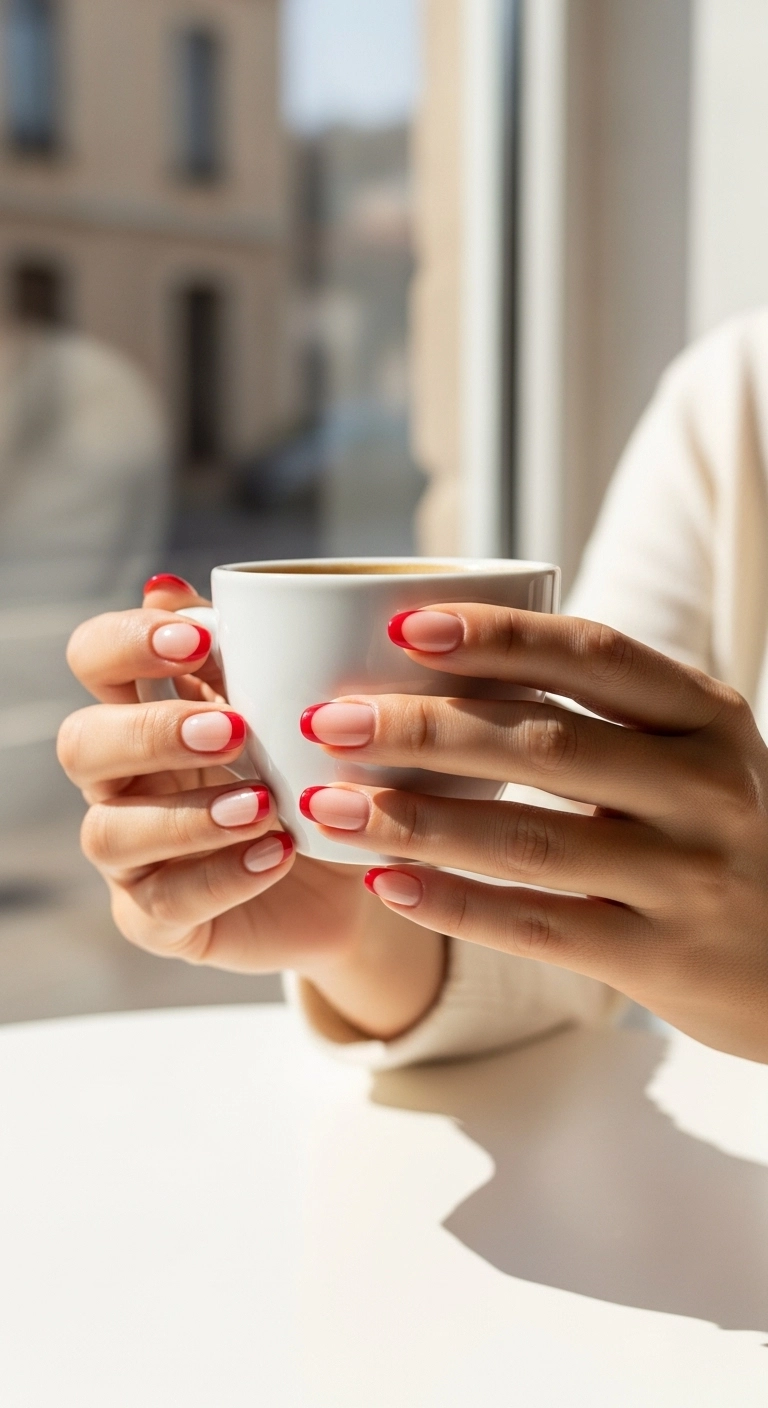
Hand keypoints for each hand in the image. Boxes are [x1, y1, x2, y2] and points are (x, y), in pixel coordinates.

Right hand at [58, 575, 444, 1038]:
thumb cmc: (316, 770)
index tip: (201, 638)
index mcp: (146, 708)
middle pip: (80, 743)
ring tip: (266, 806)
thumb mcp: (297, 706)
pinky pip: (165, 902)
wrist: (359, 870)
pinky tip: (278, 854)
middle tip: (234, 731)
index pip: (93, 659)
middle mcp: (122, 779)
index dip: (127, 642)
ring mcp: (132, 854)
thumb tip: (168, 587)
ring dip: (189, 814)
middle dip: (152, 732)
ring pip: (111, 831)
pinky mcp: (159, 918)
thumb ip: (245, 650)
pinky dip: (222, 875)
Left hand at [298, 604, 767, 1061]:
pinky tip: (387, 884)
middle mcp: (705, 786)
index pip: (592, 654)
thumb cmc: (721, 834)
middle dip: (422, 728)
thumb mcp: (694, 751)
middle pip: (544, 743)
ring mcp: (689, 875)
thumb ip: (604, 710)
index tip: (402, 625)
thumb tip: (453, 657)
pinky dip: (455, 903)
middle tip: (329, 722)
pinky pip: (539, 924)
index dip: (496, 637)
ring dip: (416, 819)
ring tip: (330, 806)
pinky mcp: (662, 956)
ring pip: (529, 838)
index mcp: (705, 715)